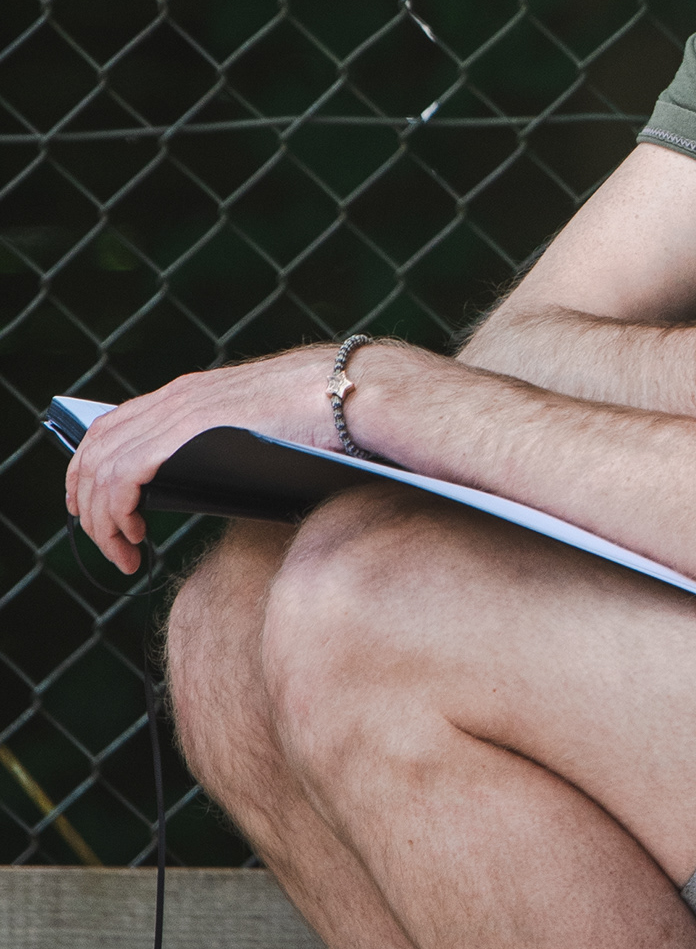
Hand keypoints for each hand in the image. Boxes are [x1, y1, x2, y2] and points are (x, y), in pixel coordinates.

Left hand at [65, 345, 344, 574]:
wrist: (353, 393)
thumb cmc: (328, 421)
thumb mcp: (264, 437)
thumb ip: (231, 454)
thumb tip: (217, 490)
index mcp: (190, 394)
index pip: (111, 427)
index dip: (89, 471)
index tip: (97, 512)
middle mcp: (175, 397)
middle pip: (95, 450)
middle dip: (87, 504)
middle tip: (109, 546)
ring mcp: (178, 411)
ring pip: (102, 468)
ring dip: (101, 521)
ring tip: (124, 555)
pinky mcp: (186, 431)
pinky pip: (123, 475)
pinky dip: (114, 512)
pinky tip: (134, 540)